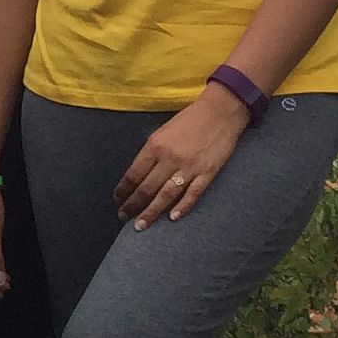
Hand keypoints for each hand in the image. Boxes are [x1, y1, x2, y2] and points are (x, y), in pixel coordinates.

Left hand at [113, 86, 249, 227]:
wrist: (220, 111)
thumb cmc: (189, 120)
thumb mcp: (162, 131)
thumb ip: (151, 153)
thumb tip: (138, 175)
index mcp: (155, 146)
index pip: (133, 174)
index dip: (123, 189)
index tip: (117, 199)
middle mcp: (170, 159)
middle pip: (146, 188)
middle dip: (132, 205)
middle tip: (123, 216)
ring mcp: (189, 167)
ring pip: (165, 195)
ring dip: (151, 212)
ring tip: (140, 225)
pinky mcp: (207, 173)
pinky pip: (192, 194)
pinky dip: (182, 207)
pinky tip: (172, 218)